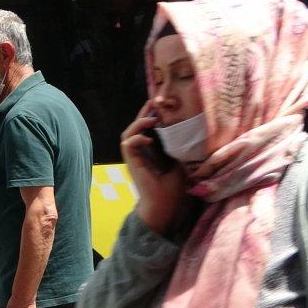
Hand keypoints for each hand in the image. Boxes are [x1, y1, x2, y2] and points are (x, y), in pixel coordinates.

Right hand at [120, 102, 189, 235]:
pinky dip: (136, 138)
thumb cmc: (174, 187)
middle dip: (143, 113)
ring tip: (152, 118)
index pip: (147, 129)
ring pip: (127, 133)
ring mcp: (134, 158)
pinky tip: (149, 138)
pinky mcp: (132, 163)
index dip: (151, 116)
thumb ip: (175, 146)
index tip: (161, 106)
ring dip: (138, 123)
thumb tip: (180, 130)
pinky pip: (127, 144)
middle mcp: (140, 153)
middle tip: (154, 102)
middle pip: (136, 127)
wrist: (166, 204)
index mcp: (151, 152)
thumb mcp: (179, 160)